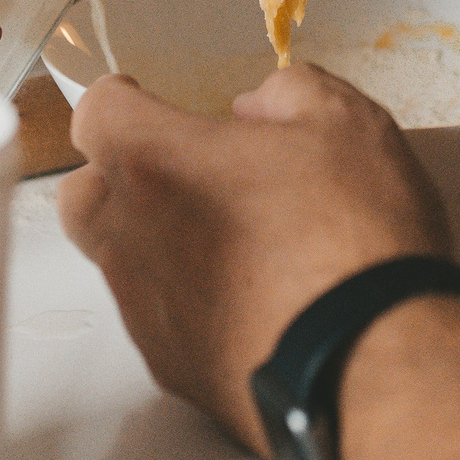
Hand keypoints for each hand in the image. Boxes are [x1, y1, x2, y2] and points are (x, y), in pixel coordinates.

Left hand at [59, 66, 450, 452]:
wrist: (374, 361)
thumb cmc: (355, 240)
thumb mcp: (345, 122)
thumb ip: (287, 92)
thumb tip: (262, 108)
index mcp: (158, 163)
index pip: (96, 112)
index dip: (123, 100)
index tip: (147, 101)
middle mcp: (132, 237)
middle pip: (85, 193)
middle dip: (121, 176)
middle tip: (189, 171)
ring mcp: (146, 310)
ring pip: (122, 260)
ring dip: (159, 240)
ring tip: (238, 239)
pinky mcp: (173, 367)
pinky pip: (161, 319)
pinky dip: (191, 302)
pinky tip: (254, 298)